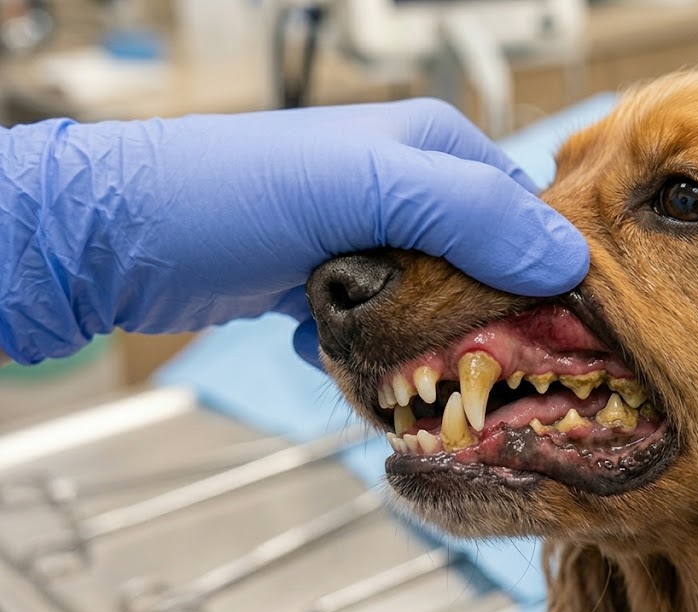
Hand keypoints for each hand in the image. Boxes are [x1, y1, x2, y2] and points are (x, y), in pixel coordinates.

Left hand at [0, 99, 587, 364]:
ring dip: (417, 349)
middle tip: (457, 368)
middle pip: (480, 271)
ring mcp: (366, 240)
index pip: (523, 215)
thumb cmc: (237, 194)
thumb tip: (568, 260)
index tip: (543, 336)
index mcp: (432, 149)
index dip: (539, 275)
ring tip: (389, 370)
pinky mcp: (330, 284)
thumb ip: (472, 215)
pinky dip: (368, 357)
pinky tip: (337, 362)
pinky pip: (381, 331)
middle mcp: (406, 191)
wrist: (121, 238)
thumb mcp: (368, 188)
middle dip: (472, 325)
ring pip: (431, 311)